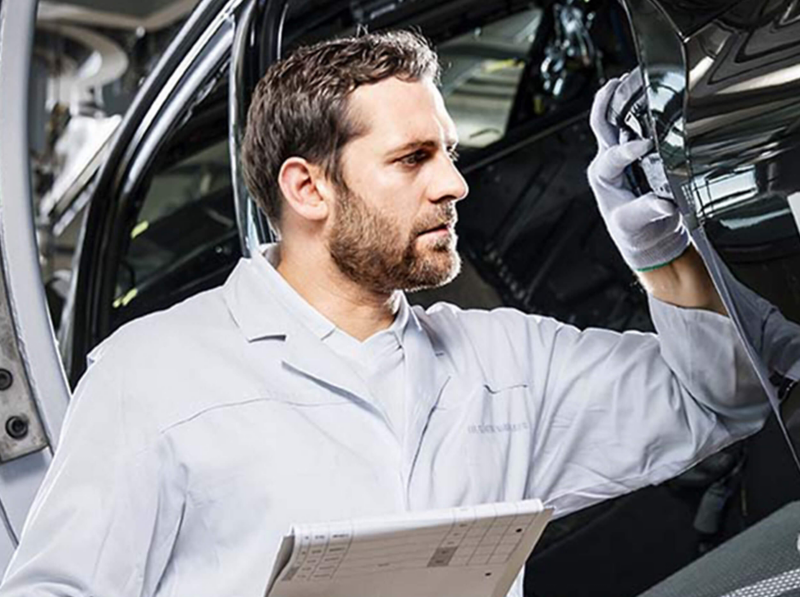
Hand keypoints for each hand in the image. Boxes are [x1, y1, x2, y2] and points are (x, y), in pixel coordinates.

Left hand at [587, 71, 688, 271]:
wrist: (648, 240)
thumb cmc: (637, 234)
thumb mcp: (636, 226)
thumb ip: (647, 212)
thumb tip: (663, 204)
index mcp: (603, 177)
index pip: (611, 156)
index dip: (626, 150)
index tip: (644, 146)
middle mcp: (607, 162)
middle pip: (601, 124)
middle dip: (607, 101)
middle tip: (619, 82)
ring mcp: (622, 155)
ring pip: (615, 120)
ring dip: (622, 98)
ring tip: (631, 78)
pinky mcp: (638, 154)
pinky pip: (635, 126)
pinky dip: (639, 108)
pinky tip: (651, 94)